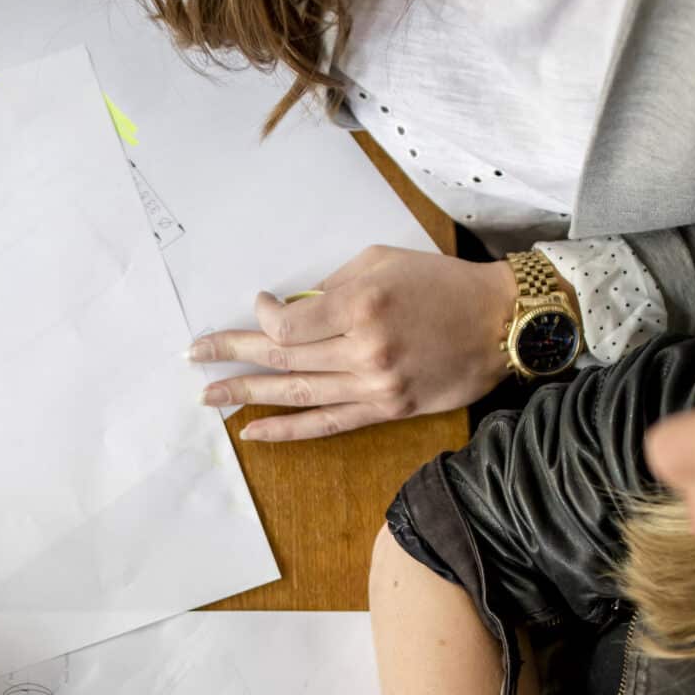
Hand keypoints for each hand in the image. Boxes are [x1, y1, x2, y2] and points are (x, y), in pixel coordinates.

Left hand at [190, 246, 517, 439]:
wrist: (502, 323)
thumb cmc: (442, 283)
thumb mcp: (382, 262)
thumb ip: (331, 287)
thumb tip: (288, 309)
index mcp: (361, 306)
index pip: (287, 324)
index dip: (262, 318)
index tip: (259, 305)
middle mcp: (363, 350)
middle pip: (281, 359)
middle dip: (231, 356)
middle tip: (193, 356)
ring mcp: (375, 386)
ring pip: (296, 394)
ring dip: (246, 395)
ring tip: (208, 396)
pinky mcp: (387, 410)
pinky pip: (326, 424)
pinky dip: (286, 429)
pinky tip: (251, 431)